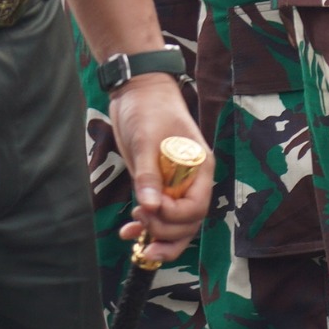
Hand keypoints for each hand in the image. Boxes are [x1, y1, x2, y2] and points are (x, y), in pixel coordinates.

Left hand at [107, 74, 212, 263]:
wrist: (137, 92)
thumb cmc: (149, 108)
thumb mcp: (146, 140)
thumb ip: (149, 175)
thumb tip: (150, 206)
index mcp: (199, 168)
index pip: (197, 206)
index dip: (176, 216)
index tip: (153, 208)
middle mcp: (191, 181)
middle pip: (188, 222)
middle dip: (165, 229)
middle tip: (141, 217)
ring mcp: (174, 186)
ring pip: (175, 226)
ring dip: (157, 237)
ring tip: (135, 235)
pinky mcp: (156, 188)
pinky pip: (157, 217)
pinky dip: (145, 229)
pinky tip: (128, 233)